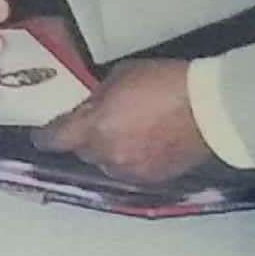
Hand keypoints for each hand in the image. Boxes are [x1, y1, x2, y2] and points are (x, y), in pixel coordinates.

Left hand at [32, 59, 212, 183]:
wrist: (210, 110)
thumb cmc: (164, 83)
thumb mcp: (122, 76)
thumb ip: (98, 96)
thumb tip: (88, 107)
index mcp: (94, 128)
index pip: (54, 139)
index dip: (45, 136)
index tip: (43, 132)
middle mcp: (106, 155)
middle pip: (81, 152)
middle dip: (85, 138)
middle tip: (99, 121)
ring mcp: (129, 171)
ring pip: (106, 163)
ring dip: (108, 150)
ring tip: (126, 132)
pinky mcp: (152, 179)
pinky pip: (129, 170)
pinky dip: (130, 159)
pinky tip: (144, 144)